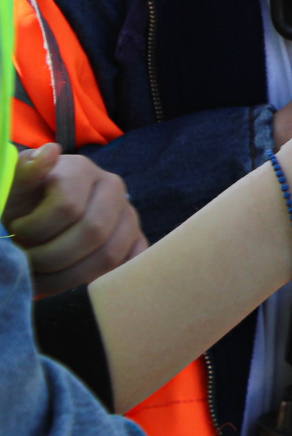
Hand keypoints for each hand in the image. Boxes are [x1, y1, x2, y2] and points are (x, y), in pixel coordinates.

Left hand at [5, 144, 146, 296]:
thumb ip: (26, 172)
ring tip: (42, 280)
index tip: (15, 231)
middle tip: (27, 264)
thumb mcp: (13, 187)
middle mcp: (113, 188)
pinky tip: (73, 283)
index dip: (35, 228)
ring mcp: (128, 215)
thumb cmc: (21, 202)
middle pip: (93, 231)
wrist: (36, 213)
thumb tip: (50, 152)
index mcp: (82, 170)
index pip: (67, 206)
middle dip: (51, 257)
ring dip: (68, 276)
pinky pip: (128, 265)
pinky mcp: (135, 239)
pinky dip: (102, 279)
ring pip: (109, 255)